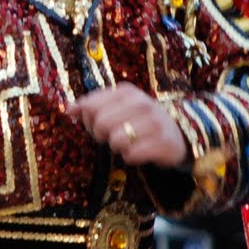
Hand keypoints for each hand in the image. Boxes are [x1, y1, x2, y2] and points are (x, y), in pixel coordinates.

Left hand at [69, 83, 189, 168]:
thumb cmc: (140, 121)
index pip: (91, 106)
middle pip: (100, 123)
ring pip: (115, 140)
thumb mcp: (118, 107)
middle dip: (101, 135)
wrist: (180, 134)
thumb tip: (69, 110)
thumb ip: (93, 106)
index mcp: (127, 92)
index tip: (96, 124)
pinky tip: (139, 151)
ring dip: (117, 147)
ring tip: (128, 143)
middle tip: (112, 136)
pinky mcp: (164, 143)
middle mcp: (142, 103)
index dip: (88, 120)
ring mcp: (155, 123)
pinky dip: (131, 157)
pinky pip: (132, 155)